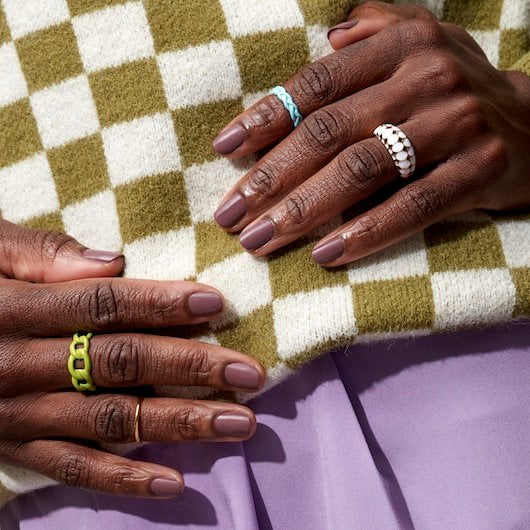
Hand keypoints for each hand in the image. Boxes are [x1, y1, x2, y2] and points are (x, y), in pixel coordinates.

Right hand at [0, 220, 264, 496]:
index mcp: (12, 309)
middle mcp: (17, 366)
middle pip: (120, 364)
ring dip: (179, 424)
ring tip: (239, 423)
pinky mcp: (13, 450)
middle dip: (191, 367)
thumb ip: (41, 254)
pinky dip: (125, 480)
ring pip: (110, 421)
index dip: (161, 303)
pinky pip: (73, 470)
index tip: (216, 302)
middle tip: (250, 373)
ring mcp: (17, 416)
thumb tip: (114, 262)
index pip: (102, 305)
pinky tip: (175, 482)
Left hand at [212, 2, 529, 265]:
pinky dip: (366, 232)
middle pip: (329, 132)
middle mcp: (427, 78)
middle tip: (229, 214)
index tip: (224, 150)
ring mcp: (457, 124)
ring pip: (362, 170)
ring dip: (303, 210)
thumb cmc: (457, 92)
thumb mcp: (421, 44)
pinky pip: (414, 207)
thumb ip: (372, 34)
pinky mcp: (481, 172)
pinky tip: (325, 255)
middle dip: (270, 177)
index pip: (316, 83)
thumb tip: (325, 42)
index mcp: (401, 45)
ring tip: (260, 240)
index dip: (265, 117)